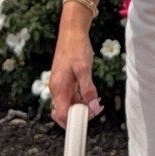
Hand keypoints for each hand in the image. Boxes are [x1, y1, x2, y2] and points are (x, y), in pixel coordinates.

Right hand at [49, 13, 101, 127]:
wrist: (71, 32)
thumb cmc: (76, 47)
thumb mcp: (84, 69)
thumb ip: (88, 89)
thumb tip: (93, 107)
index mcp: (59, 88)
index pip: (60, 116)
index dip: (72, 124)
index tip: (86, 122)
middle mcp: (57, 90)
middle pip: (65, 113)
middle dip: (80, 115)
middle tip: (96, 109)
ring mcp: (60, 86)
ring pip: (70, 105)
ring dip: (82, 106)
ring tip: (97, 101)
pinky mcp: (65, 82)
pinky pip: (72, 96)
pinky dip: (81, 99)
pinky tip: (92, 94)